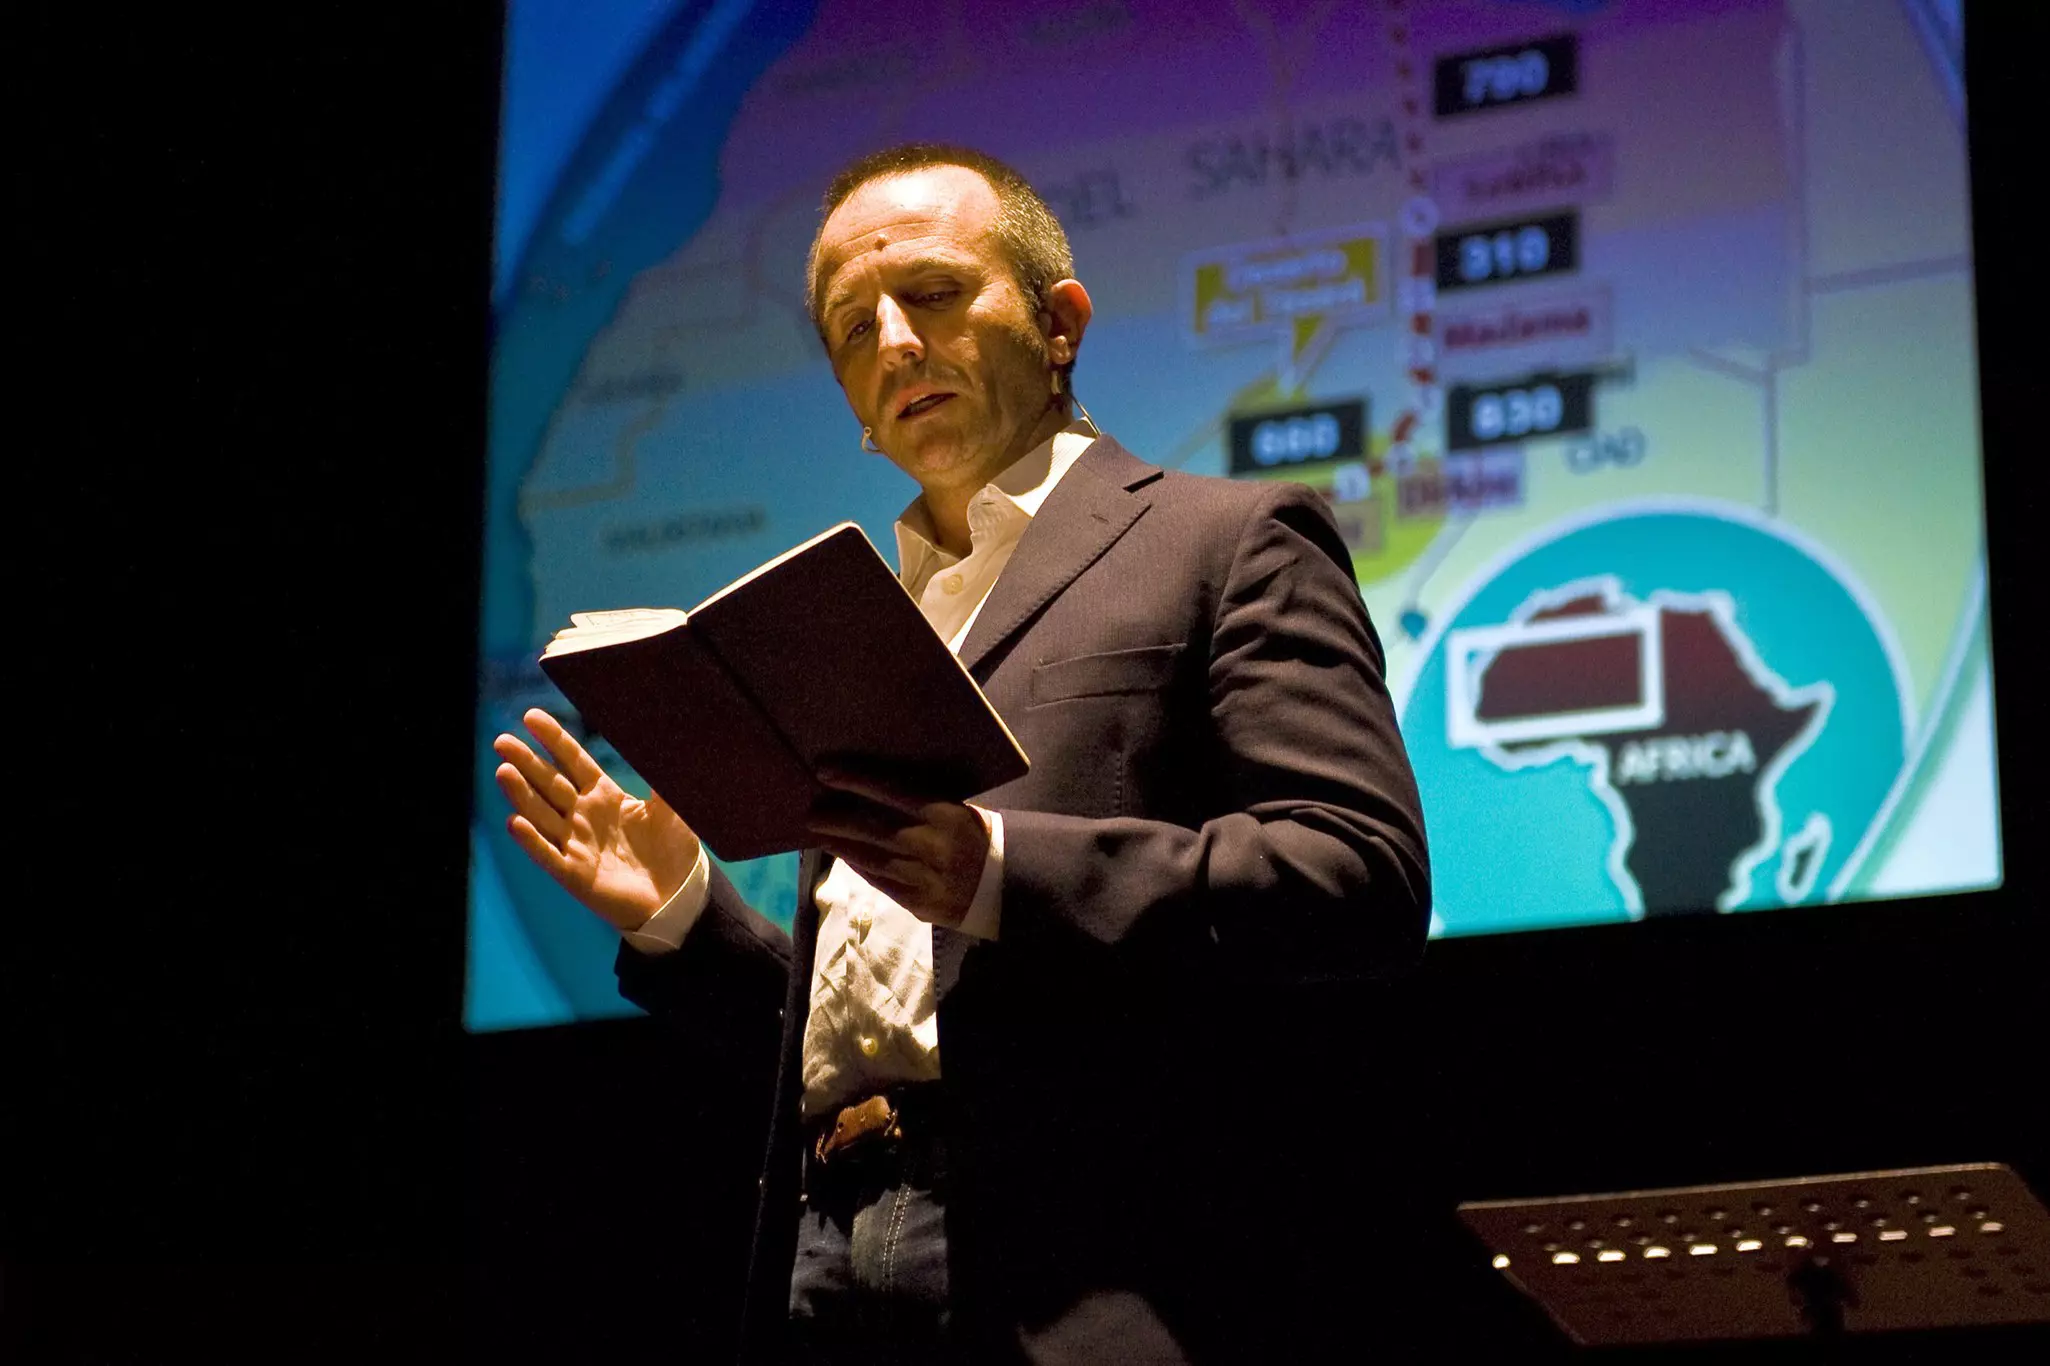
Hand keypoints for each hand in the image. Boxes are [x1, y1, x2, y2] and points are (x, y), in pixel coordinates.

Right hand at [491, 708, 701, 932]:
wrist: (678, 896)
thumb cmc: (674, 850)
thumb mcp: (673, 808)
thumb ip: (664, 778)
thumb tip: (666, 742)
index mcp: (604, 795)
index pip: (572, 760)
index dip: (554, 739)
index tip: (531, 716)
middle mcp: (583, 816)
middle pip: (549, 784)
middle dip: (526, 762)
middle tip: (502, 741)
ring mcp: (575, 844)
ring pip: (541, 815)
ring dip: (521, 794)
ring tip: (503, 771)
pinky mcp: (574, 874)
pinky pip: (548, 855)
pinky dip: (531, 840)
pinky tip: (516, 821)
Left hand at [804, 767, 990, 927]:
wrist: (1008, 887)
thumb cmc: (979, 839)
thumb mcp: (960, 811)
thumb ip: (923, 804)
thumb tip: (874, 790)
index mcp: (945, 814)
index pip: (890, 791)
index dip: (855, 780)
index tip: (825, 772)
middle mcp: (931, 845)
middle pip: (873, 828)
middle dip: (837, 818)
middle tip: (811, 812)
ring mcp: (924, 878)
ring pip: (872, 858)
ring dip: (842, 845)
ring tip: (821, 833)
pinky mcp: (919, 904)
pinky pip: (881, 882)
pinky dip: (860, 867)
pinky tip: (845, 855)